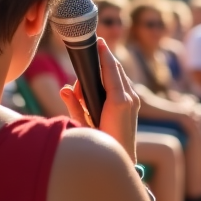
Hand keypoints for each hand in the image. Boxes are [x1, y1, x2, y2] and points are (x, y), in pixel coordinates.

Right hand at [60, 37, 139, 162]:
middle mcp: (129, 97)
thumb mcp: (83, 125)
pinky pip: (123, 84)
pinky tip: (100, 85)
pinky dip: (112, 79)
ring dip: (106, 71)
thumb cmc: (101, 144)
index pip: (111, 69)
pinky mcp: (135, 104)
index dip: (104, 54)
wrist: (123, 160)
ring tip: (85, 85)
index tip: (98, 41)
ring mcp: (134, 100)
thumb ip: (74, 106)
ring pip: (120, 76)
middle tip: (85, 64)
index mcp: (118, 101)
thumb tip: (65, 88)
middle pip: (115, 69)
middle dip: (100, 62)